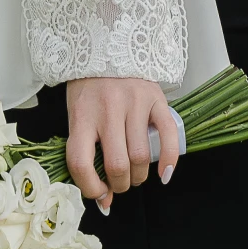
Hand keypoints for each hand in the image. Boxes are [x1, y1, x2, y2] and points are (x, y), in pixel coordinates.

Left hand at [64, 77, 181, 212]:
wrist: (106, 47)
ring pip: (141, 156)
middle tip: (119, 183)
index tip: (98, 194)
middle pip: (117, 164)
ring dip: (139, 176)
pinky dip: (169, 160)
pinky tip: (164, 175)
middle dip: (119, 185)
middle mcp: (108, 109)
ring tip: (135, 175)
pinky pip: (168, 135)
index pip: (81, 162)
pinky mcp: (155, 98)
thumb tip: (104, 201)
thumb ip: (86, 152)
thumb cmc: (89, 88)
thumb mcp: (78, 115)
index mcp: (82, 115)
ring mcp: (134, 103)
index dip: (90, 187)